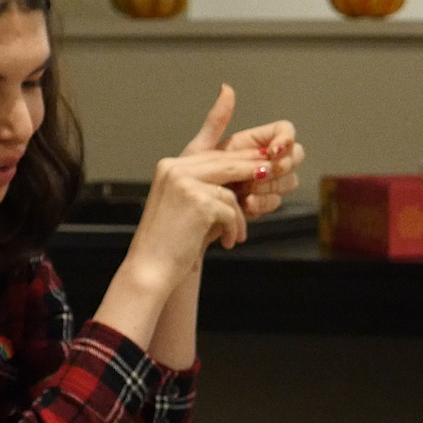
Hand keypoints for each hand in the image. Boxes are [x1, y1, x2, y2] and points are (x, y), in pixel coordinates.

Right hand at [125, 90, 270, 286]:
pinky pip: (230, 211)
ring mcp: (185, 184)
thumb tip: (240, 178)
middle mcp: (175, 169)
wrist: (150, 268)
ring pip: (229, 192)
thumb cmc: (168, 242)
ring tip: (236, 234)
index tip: (259, 157)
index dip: (238, 157)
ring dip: (238, 217)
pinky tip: (227, 242)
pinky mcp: (198, 202)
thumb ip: (205, 187)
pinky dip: (233, 228)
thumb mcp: (185, 206)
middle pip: (224, 164)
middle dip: (250, 171)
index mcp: (170, 167)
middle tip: (271, 174)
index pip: (211, 155)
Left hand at [184, 86, 305, 218]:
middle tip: (258, 174)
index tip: (273, 151)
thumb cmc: (190, 181)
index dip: (286, 139)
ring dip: (269, 187)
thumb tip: (226, 88)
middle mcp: (264, 160)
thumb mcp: (201, 149)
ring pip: (289, 180)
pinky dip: (262, 203)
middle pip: (296, 155)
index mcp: (252, 142)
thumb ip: (217, 120)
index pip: (285, 130)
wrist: (188, 213)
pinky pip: (276, 202)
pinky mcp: (263, 204)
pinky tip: (244, 204)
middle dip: (282, 166)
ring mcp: (266, 183)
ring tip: (243, 191)